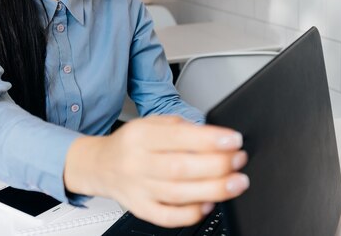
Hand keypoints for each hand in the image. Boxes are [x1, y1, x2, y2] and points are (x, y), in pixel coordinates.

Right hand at [64, 115, 248, 227]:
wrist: (101, 165)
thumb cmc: (131, 143)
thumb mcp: (151, 123)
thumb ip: (181, 128)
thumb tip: (215, 138)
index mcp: (140, 136)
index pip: (178, 137)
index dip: (210, 139)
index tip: (234, 140)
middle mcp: (137, 163)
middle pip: (181, 168)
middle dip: (218, 165)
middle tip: (239, 161)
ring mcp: (138, 189)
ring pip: (178, 194)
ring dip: (214, 189)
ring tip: (237, 183)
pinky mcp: (141, 209)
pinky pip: (168, 217)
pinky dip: (192, 213)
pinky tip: (209, 204)